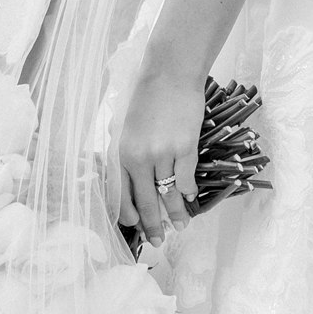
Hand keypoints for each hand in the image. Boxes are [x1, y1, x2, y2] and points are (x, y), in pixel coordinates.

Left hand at [118, 58, 203, 247]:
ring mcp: (164, 154)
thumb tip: (130, 177)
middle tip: (159, 240)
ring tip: (180, 226)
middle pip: (146, 202)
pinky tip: (191, 198)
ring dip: (176, 214)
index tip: (137, 228)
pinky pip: (187, 179)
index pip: (123, 196)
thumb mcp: (125, 125)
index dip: (131, 216)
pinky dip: (189, 191)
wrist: (169, 73)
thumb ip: (125, 152)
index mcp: (121, 154)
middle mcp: (140, 159)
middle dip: (153, 225)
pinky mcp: (185, 148)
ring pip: (170, 194)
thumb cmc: (145, 97)